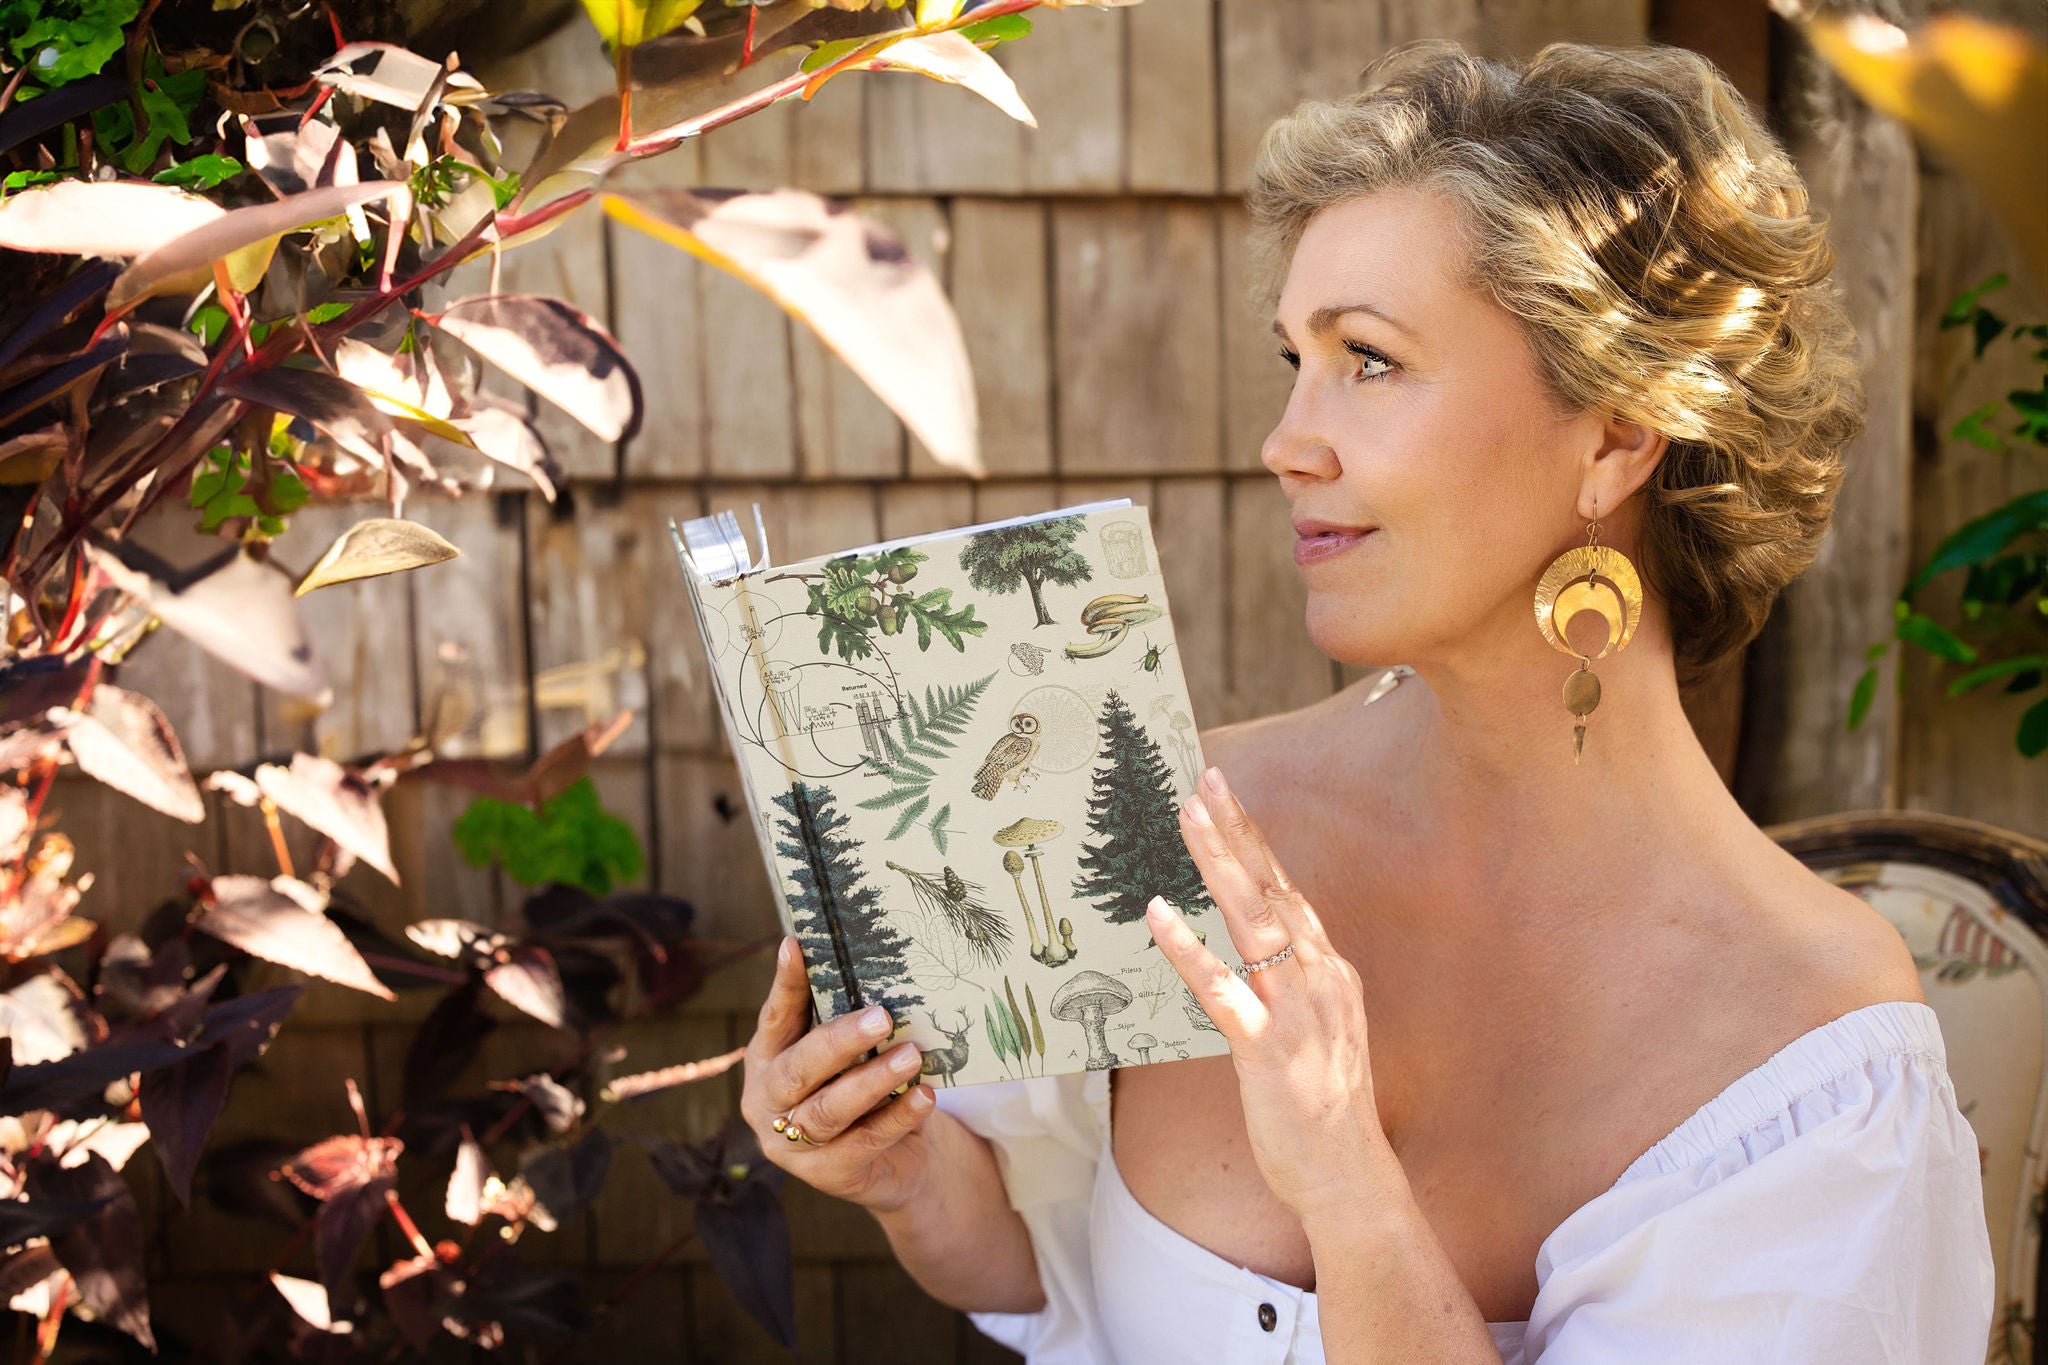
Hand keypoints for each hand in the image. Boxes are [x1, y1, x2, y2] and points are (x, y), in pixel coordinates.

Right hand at [740, 935, 937, 1212]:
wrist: (894, 1161)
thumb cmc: (867, 1090)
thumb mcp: (852, 1054)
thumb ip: (847, 1023)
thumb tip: (878, 965)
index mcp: (767, 1060)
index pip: (774, 1018)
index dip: (786, 984)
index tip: (797, 945)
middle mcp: (768, 1102)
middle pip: (797, 1070)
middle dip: (839, 1042)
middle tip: (881, 1016)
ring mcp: (791, 1144)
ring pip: (828, 1111)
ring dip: (872, 1081)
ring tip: (910, 1057)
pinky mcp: (826, 1175)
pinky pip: (864, 1143)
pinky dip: (897, 1117)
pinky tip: (924, 1096)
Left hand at [1147, 766, 1397, 1222]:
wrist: (1350, 1177)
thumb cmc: (1325, 1107)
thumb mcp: (1317, 1029)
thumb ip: (1292, 984)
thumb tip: (1257, 949)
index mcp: (1329, 972)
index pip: (1288, 890)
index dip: (1255, 841)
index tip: (1225, 796)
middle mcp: (1321, 978)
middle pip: (1274, 888)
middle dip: (1238, 830)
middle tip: (1204, 779)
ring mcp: (1298, 1012)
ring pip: (1254, 921)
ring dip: (1218, 864)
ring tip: (1185, 816)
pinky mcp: (1268, 1051)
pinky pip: (1223, 989)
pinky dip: (1189, 947)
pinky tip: (1158, 914)